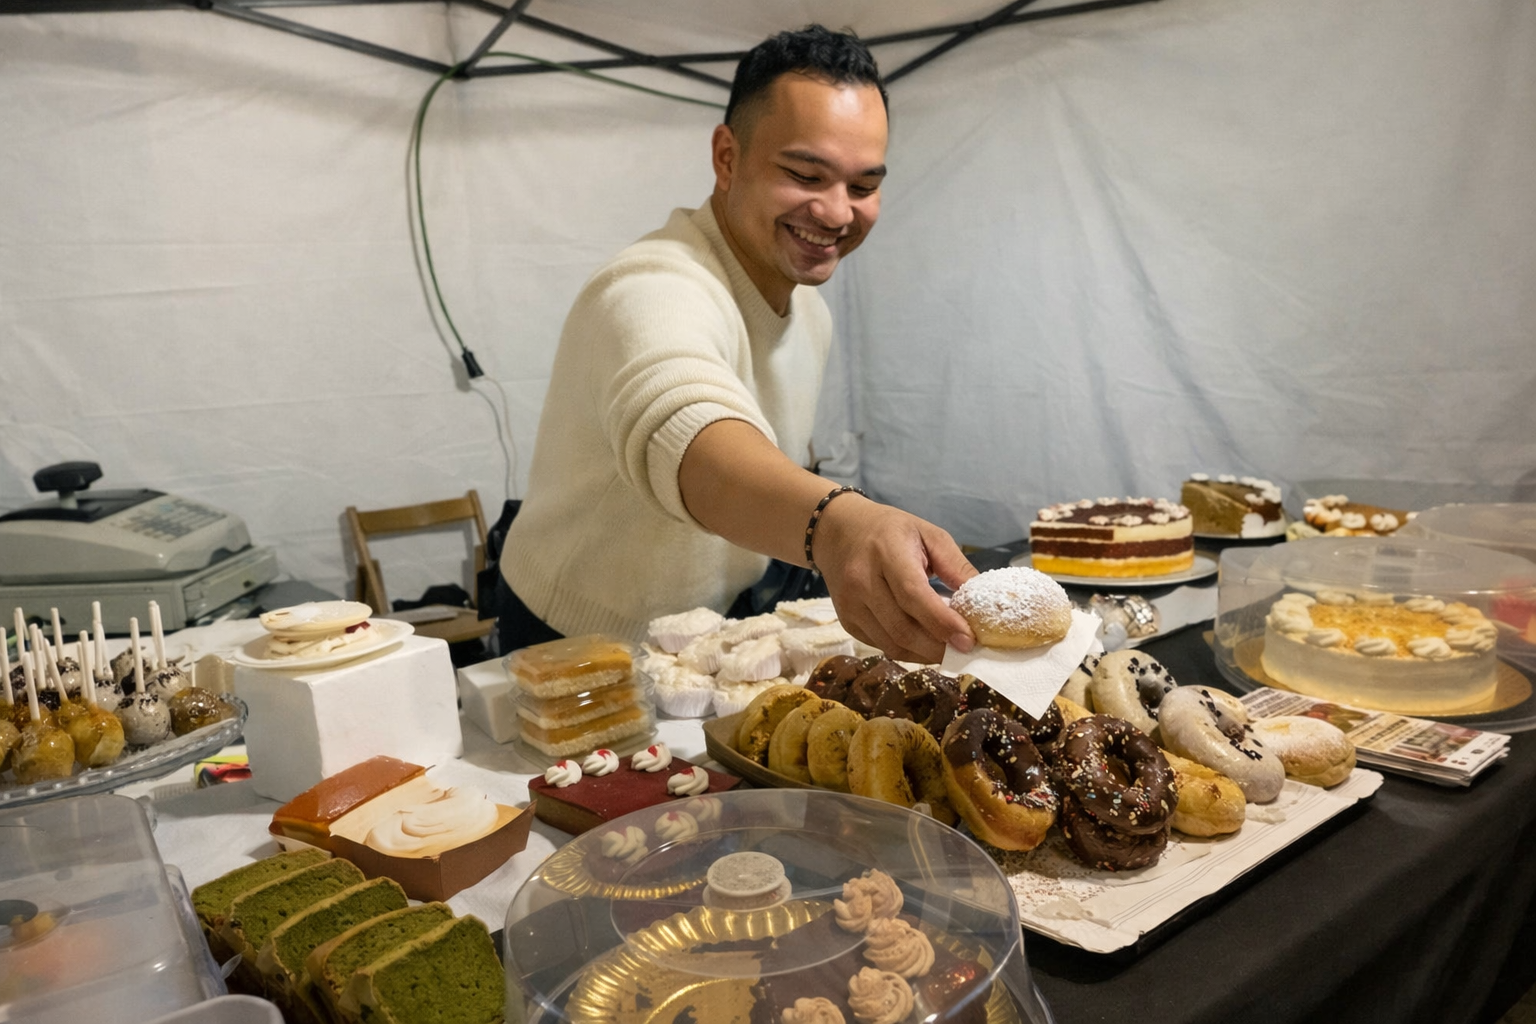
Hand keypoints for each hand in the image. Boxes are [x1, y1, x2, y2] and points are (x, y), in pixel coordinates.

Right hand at [812, 494, 977, 662]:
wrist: (838, 531)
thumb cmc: (889, 530)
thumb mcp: (928, 534)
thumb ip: (956, 566)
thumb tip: (982, 601)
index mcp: (886, 552)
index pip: (913, 595)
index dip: (942, 622)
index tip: (968, 638)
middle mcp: (862, 581)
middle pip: (903, 628)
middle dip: (938, 646)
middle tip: (966, 649)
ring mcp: (850, 605)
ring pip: (892, 644)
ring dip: (925, 653)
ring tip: (949, 649)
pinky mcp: (847, 622)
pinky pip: (882, 646)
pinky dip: (909, 651)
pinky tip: (926, 643)